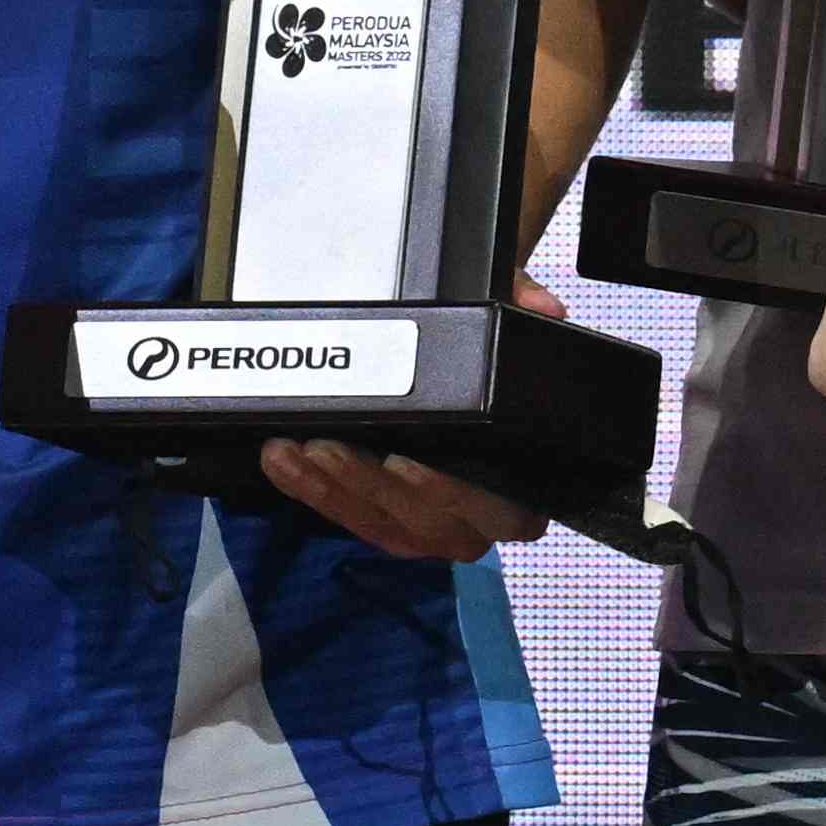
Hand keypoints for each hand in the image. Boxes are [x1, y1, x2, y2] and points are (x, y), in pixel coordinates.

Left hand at [259, 279, 567, 560]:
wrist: (441, 354)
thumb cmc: (481, 349)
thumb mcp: (501, 309)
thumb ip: (521, 298)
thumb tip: (543, 306)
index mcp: (523, 480)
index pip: (507, 514)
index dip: (452, 493)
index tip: (405, 460)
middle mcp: (477, 515)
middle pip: (429, 526)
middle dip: (371, 489)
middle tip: (330, 447)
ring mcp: (427, 524)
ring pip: (382, 527)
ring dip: (333, 492)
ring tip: (299, 450)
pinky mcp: (382, 519)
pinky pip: (346, 517)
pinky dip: (311, 490)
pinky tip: (282, 458)